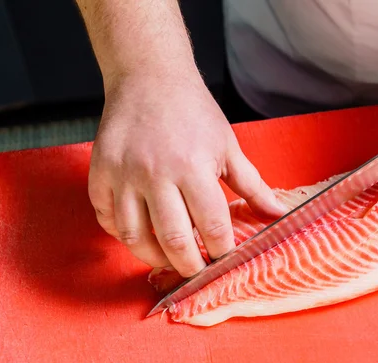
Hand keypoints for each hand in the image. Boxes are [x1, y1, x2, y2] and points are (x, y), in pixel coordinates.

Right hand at [88, 72, 286, 276]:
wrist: (150, 78)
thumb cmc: (193, 112)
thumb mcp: (228, 146)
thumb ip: (252, 185)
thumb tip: (278, 212)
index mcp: (194, 168)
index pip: (213, 226)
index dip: (222, 250)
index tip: (225, 257)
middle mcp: (156, 175)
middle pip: (174, 240)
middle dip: (190, 265)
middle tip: (198, 268)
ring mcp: (123, 175)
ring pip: (134, 237)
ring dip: (154, 257)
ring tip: (169, 258)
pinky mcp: (99, 173)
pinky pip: (106, 219)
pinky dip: (122, 235)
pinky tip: (140, 235)